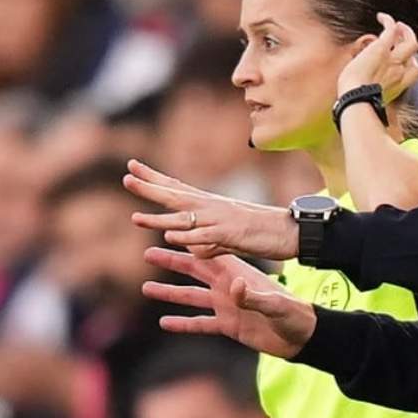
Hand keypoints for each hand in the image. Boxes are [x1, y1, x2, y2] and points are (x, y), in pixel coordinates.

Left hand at [125, 159, 296, 260]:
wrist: (291, 231)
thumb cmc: (261, 233)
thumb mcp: (228, 239)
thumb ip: (209, 244)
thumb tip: (194, 250)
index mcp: (210, 205)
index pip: (177, 188)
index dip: (154, 178)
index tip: (132, 166)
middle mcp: (212, 207)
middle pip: (175, 196)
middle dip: (149, 188)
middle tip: (126, 178)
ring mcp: (220, 220)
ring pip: (184, 218)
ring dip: (159, 217)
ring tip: (135, 218)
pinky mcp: (230, 234)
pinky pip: (204, 236)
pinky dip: (187, 236)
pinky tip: (170, 235)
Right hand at [142, 247, 315, 357]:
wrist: (302, 337)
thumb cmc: (294, 315)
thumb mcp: (274, 304)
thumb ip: (253, 296)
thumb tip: (235, 286)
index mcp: (239, 274)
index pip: (209, 254)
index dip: (190, 242)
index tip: (170, 231)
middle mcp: (228, 286)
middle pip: (193, 270)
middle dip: (171, 262)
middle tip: (147, 253)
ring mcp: (226, 306)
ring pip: (191, 297)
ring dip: (169, 292)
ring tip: (146, 288)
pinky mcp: (227, 325)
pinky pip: (200, 323)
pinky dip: (182, 323)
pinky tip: (164, 322)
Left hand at [336, 12, 417, 107]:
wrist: (356, 98)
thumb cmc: (359, 104)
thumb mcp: (374, 100)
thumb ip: (377, 96)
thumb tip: (373, 105)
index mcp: (398, 85)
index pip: (414, 70)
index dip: (410, 62)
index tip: (402, 58)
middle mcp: (400, 71)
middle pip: (414, 54)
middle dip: (409, 43)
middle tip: (402, 36)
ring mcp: (393, 58)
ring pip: (410, 41)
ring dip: (405, 31)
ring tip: (398, 25)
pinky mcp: (382, 47)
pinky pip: (391, 29)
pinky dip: (388, 21)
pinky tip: (380, 16)